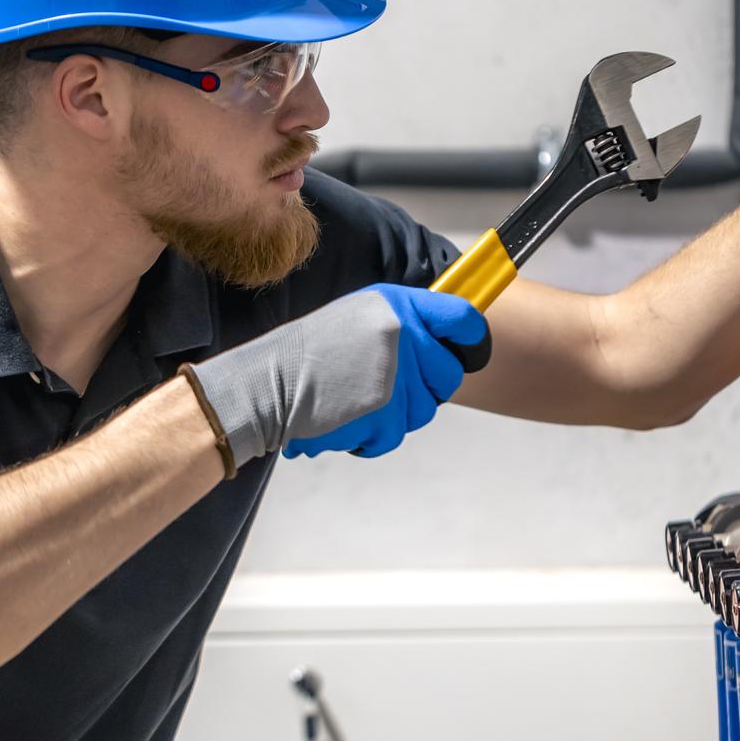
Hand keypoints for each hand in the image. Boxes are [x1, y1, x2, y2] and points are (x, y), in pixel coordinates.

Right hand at [184, 283, 488, 467]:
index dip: (474, 338)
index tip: (472, 350)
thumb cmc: (307, 355)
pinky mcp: (385, 411)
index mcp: (396, 304)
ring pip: (424, 411)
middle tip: (387, 388)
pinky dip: (372, 436)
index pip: (462, 317)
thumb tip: (443, 343)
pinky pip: (395, 435)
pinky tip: (345, 417)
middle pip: (449, 374)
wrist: (266, 385)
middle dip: (426, 389)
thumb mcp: (358, 318)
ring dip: (394, 415)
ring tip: (355, 400)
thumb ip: (401, 326)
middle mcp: (402, 333)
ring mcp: (396, 374)